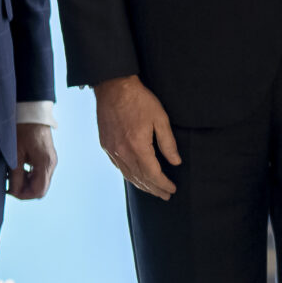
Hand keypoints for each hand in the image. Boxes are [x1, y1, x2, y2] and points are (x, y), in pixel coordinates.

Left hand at [8, 122, 57, 199]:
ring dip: (26, 183)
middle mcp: (52, 163)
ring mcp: (51, 160)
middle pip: (40, 188)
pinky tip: (18, 169)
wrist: (32, 111)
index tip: (9, 190)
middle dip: (24, 190)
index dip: (23, 195)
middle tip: (9, 183)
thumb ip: (16, 174)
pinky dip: (29, 176)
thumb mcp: (16, 154)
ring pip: (40, 181)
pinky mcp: (47, 156)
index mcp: (46, 163)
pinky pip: (40, 173)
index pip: (38, 191)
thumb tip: (13, 191)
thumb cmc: (23, 129)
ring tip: (12, 175)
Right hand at [95, 75, 181, 200]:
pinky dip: (129, 175)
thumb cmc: (139, 100)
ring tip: (153, 190)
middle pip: (140, 178)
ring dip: (141, 185)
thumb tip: (176, 162)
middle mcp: (122, 152)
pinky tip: (136, 176)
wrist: (113, 87)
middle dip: (154, 189)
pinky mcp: (106, 145)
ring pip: (128, 175)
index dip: (163, 184)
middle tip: (165, 195)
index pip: (153, 174)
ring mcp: (112, 150)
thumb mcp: (160, 118)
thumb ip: (168, 143)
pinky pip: (119, 166)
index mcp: (138, 147)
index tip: (172, 189)